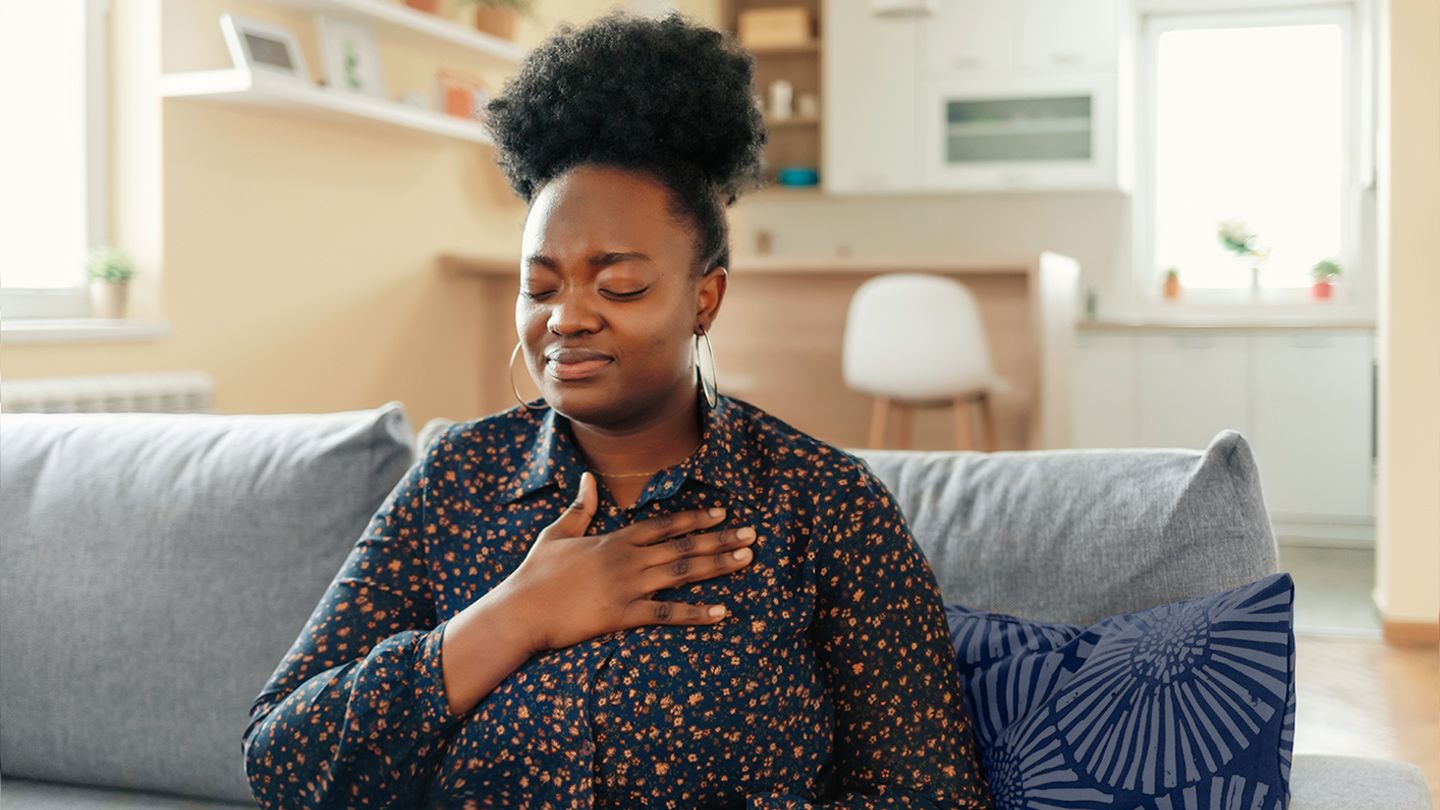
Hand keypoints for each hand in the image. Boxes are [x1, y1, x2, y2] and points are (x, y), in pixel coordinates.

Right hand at [500, 471, 757, 652]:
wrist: (520, 610)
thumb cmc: (536, 573)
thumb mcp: (557, 533)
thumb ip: (580, 508)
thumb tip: (586, 478)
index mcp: (614, 540)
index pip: (664, 525)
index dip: (695, 518)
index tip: (722, 513)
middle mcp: (628, 560)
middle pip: (683, 546)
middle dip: (720, 539)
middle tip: (752, 535)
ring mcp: (628, 587)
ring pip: (682, 573)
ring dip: (718, 565)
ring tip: (746, 559)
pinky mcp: (623, 615)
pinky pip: (666, 613)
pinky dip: (695, 613)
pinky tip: (720, 612)